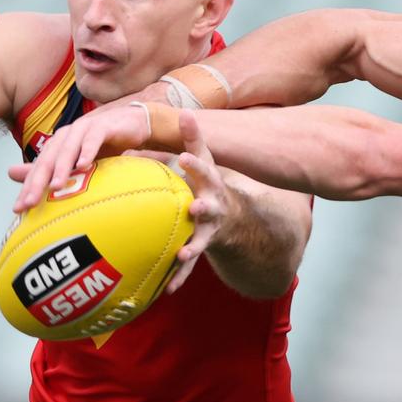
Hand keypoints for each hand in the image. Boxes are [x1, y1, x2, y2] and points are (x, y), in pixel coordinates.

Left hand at [10, 103, 152, 212]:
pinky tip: (84, 165)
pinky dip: (88, 151)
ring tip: (56, 186)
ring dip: (61, 167)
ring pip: (68, 149)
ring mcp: (84, 128)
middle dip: (38, 181)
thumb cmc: (105, 144)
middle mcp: (67, 135)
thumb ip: (50, 168)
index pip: (39, 168)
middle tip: (30, 202)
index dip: (28, 187)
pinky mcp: (103, 126)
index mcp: (58, 144)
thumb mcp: (78, 160)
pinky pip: (93, 139)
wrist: (134, 124)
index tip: (19, 209)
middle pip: (48, 159)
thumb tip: (11, 173)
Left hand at [166, 110, 229, 293]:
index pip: (204, 171)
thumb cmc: (208, 183)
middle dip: (203, 206)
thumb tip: (184, 112)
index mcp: (210, 184)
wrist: (232, 216)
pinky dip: (180, 276)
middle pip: (208, 206)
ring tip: (184, 255)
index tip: (185, 157)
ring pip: (202, 240)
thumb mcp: (205, 160)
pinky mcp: (201, 248)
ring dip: (193, 247)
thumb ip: (193, 140)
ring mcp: (209, 230)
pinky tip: (168, 290)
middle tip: (195, 206)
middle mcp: (212, 207)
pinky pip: (190, 266)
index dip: (196, 164)